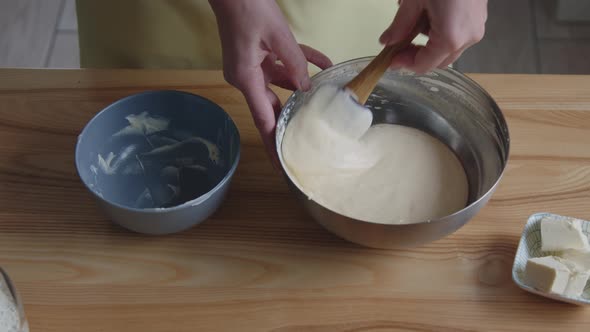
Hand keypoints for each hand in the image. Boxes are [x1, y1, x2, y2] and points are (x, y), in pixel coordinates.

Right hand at [209, 0, 331, 165]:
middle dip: (291, 118)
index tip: (281, 163)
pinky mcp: (258, 52)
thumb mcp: (277, 34)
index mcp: (246, 78)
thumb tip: (306, 87)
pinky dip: (300, 63)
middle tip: (309, 137)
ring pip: (280, 83)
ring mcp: (251, 64)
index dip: (272, 142)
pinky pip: (282, 63)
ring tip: (325, 96)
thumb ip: (295, 62)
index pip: (262, 119)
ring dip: (301, 86)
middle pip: (272, 105)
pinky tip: (324, 63)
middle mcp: (246, 76)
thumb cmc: (247, 6)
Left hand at [380, 0, 486, 73]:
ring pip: (448, 47)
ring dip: (428, 40)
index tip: (390, 58)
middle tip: (398, 44)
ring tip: (414, 17)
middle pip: (438, 60)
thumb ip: (399, 25)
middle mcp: (468, 38)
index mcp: (450, 38)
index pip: (424, 65)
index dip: (404, 64)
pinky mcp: (479, 16)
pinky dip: (440, 29)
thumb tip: (386, 42)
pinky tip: (429, 11)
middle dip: (417, 54)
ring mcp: (476, 27)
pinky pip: (457, 32)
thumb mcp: (414, 0)